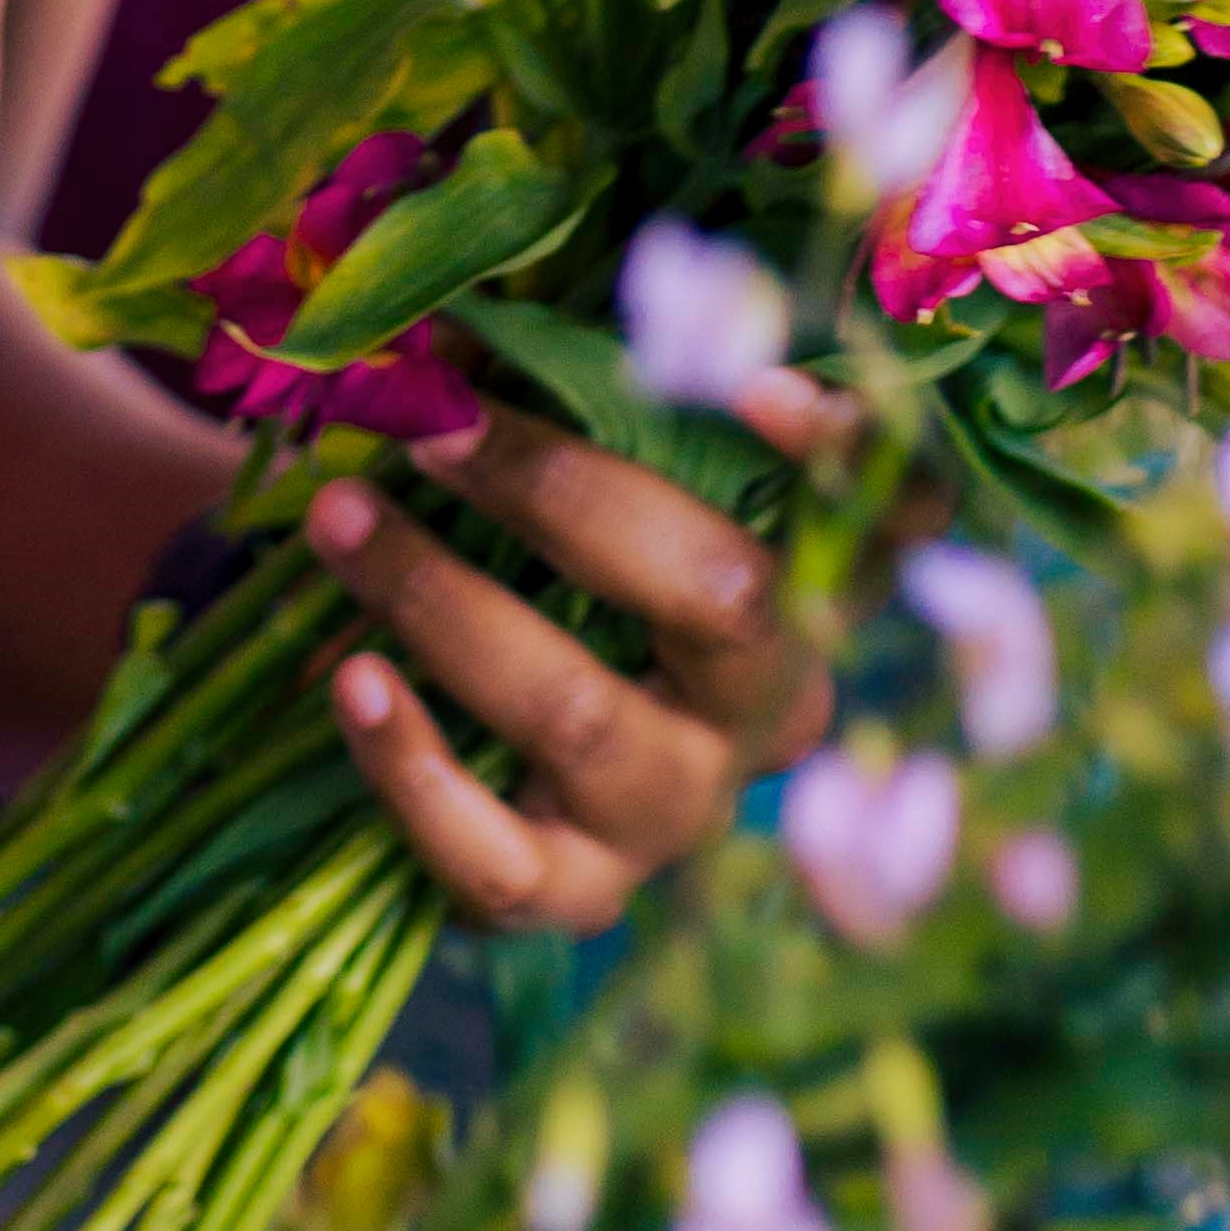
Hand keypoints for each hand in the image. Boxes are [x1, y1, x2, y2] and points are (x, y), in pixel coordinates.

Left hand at [304, 374, 836, 934]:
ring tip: (339, 519)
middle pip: (722, 596)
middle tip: (433, 426)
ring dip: (445, 599)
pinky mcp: (580, 896)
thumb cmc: (551, 567)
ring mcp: (678, 810)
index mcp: (801, 587)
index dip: (848, 453)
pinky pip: (499, 854)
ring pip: (582, 712)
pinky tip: (352, 679)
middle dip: (564, 494)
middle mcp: (769, 708)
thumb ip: (566, 399)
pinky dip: (413, 765)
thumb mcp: (584, 478)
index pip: (890, 515)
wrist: (488, 762)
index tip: (759, 384)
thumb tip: (452, 335)